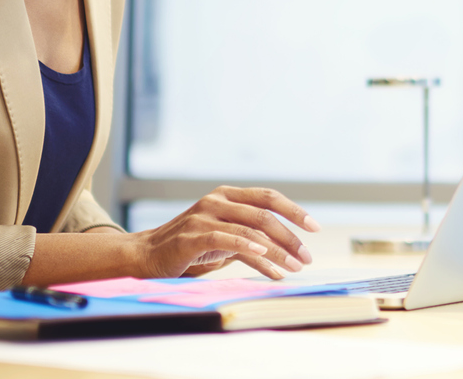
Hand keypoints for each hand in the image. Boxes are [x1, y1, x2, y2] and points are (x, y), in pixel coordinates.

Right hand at [130, 186, 320, 279]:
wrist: (147, 256)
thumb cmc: (189, 249)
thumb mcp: (225, 240)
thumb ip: (251, 241)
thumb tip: (285, 260)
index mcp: (226, 195)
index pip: (268, 197)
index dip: (294, 210)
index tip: (314, 228)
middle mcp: (216, 200)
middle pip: (264, 214)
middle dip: (290, 236)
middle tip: (307, 256)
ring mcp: (203, 216)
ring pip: (251, 229)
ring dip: (277, 251)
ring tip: (294, 267)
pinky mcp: (192, 236)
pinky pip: (228, 241)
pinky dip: (251, 250)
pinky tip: (268, 263)